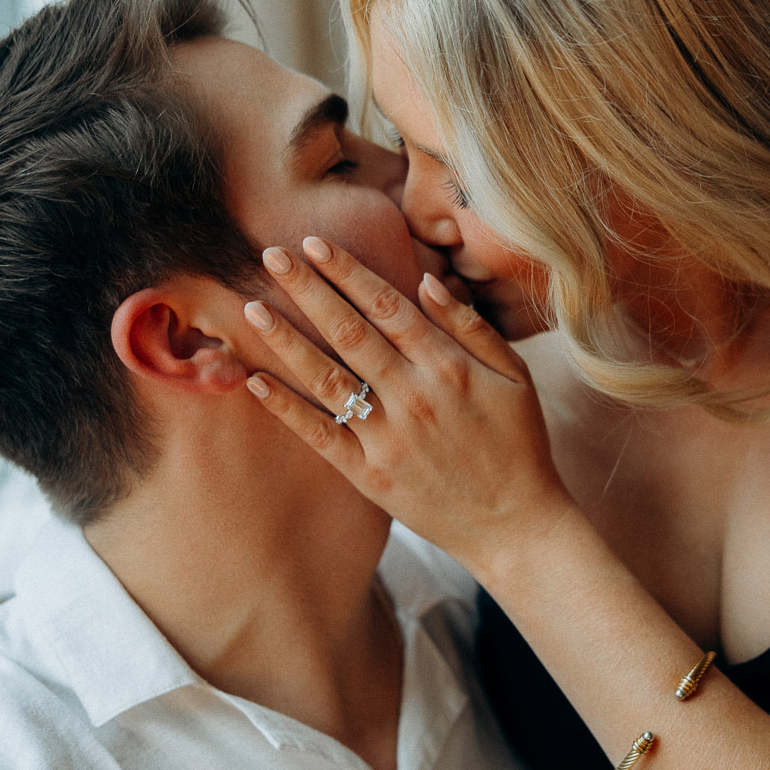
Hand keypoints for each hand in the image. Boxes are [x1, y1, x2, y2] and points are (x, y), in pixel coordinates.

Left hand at [244, 237, 574, 577]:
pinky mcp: (369, 475)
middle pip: (348, 331)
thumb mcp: (516, 377)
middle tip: (269, 255)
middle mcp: (413, 395)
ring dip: (286, 341)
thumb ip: (471, 328)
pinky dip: (286, 409)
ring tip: (251, 309)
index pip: (386, 305)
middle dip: (307, 289)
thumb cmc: (518, 445)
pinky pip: (320, 435)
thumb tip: (427, 282)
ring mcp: (388, 437)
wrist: (516, 526)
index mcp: (448, 366)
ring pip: (326, 378)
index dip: (347, 271)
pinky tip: (256, 381)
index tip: (314, 243)